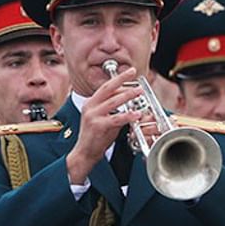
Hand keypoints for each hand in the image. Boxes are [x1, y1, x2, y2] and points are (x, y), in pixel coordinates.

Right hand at [66, 67, 143, 184]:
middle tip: (134, 74)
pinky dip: (128, 116)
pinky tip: (136, 114)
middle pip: (108, 88)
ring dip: (128, 95)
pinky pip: (116, 118)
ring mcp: (93, 116)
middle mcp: (90, 106)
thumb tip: (128, 101)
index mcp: (91, 103)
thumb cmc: (96, 137)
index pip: (106, 87)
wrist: (85, 152)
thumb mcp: (103, 118)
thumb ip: (113, 109)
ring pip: (113, 101)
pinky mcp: (98, 126)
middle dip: (122, 79)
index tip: (129, 73)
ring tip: (139, 92)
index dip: (118, 79)